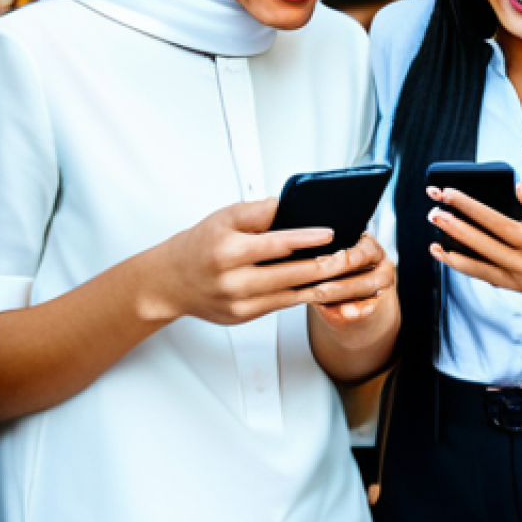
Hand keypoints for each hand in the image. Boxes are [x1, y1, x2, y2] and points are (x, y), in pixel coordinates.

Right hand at [145, 199, 388, 326]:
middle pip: (289, 274)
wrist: (170, 281)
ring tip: (347, 275)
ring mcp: (239, 304)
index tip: (331, 233)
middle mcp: (233, 281)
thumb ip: (257, 211)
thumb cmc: (199, 244)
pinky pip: (281, 305)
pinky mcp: (244, 317)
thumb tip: (289, 204)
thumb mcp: (223, 217)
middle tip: (350, 258)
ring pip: (290, 295)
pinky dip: (304, 296)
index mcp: (228, 250)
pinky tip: (324, 287)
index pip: (275, 243)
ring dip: (322, 286)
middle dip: (324, 267)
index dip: (306, 239)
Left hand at [427, 181, 521, 305]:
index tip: (449, 193)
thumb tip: (516, 188)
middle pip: (482, 244)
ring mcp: (518, 279)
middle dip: (454, 226)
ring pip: (478, 266)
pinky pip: (483, 276)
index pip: (495, 222)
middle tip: (432, 211)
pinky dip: (463, 266)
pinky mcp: (515, 287)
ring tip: (432, 237)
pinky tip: (446, 254)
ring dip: (452, 251)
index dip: (469, 207)